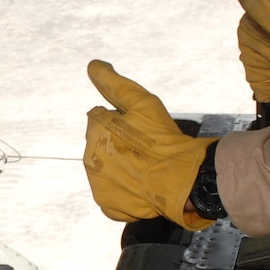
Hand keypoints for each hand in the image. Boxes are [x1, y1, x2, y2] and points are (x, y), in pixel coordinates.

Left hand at [82, 60, 216, 230]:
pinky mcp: (107, 204)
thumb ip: (113, 83)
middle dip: (118, 144)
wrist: (179, 179)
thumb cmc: (162, 139)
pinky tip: (141, 183)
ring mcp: (97, 184)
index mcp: (94, 130)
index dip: (122, 122)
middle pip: (101, 145)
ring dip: (120, 166)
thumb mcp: (141, 102)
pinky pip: (113, 192)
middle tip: (144, 148)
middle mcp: (89, 158)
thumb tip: (93, 65)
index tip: (139, 130)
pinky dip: (124, 189)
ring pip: (106, 169)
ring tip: (144, 166)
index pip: (101, 120)